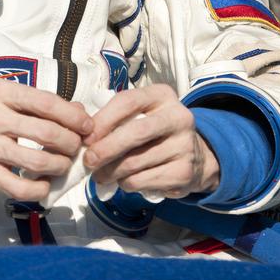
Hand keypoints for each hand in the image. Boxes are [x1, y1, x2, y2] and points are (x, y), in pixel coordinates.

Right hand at [0, 78, 93, 200]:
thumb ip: (36, 103)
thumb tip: (79, 114)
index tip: (87, 126)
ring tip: (63, 164)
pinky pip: (23, 188)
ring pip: (40, 163)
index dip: (74, 116)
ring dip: (61, 166)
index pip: (47, 103)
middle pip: (48, 134)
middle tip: (76, 147)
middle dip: (72, 143)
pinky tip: (44, 183)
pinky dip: (42, 188)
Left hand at [83, 83, 219, 199]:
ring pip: (135, 162)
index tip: (86, 137)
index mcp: (162, 96)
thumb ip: (115, 118)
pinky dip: (125, 183)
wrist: (194, 157)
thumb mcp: (139, 115)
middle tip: (88, 161)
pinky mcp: (184, 173)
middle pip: (135, 132)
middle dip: (105, 149)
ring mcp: (185, 146)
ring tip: (100, 174)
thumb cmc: (153, 133)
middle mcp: (178, 117)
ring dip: (110, 171)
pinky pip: (142, 180)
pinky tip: (123, 180)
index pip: (127, 102)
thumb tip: (84, 137)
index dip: (102, 120)